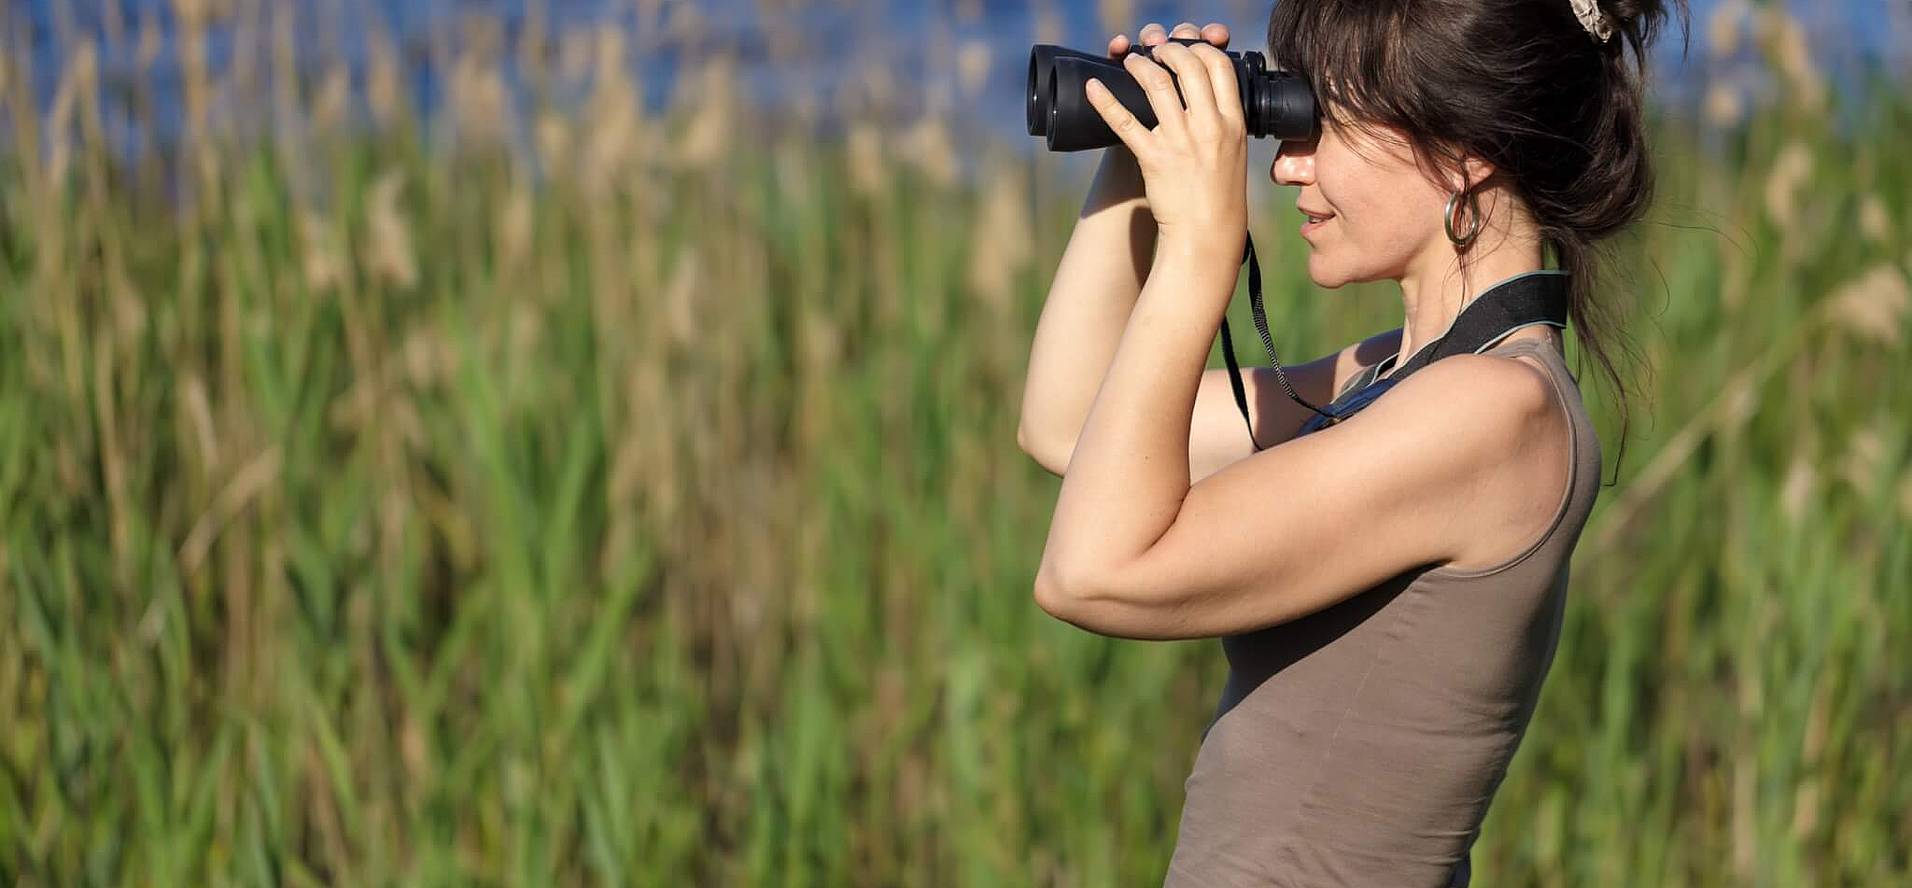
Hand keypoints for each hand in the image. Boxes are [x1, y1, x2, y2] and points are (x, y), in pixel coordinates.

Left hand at [1088, 22, 1231, 198]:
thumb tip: (1208, 92)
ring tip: (1131, 61)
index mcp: (1233, 122)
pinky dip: (1105, 100)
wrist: (1206, 232)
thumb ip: (1223, 119)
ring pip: (1156, 84)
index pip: (1219, 66)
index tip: (1186, 47)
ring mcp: (1179, 140)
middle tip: (1156, 51)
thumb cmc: (1220, 193)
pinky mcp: (1153, 157)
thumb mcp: (1235, 150)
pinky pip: (1124, 121)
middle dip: (1168, 50)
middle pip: (1188, 66)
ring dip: (1139, 65)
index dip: (1200, 48)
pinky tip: (1093, 87)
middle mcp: (1208, 126)